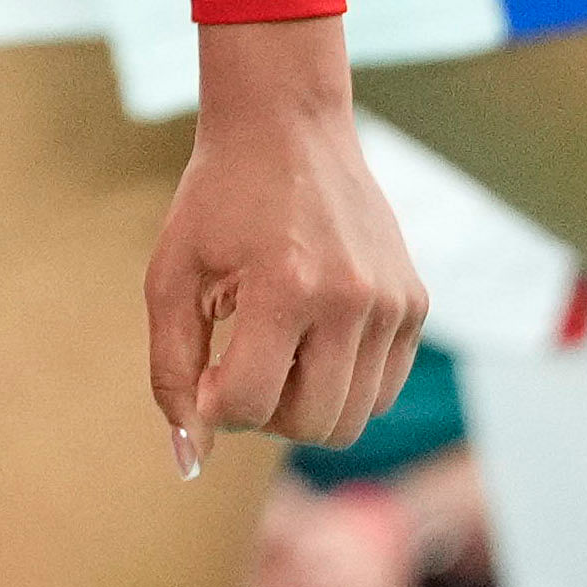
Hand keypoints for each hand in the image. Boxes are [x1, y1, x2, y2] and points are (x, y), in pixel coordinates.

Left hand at [147, 19, 426, 467]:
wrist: (288, 125)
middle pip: (310, 426)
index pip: (247, 405)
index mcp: (285, 286)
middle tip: (240, 361)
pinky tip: (312, 337)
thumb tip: (191, 461)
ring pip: (351, 419)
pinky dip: (343, 384)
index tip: (205, 369)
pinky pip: (381, 391)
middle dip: (263, 414)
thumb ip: (173, 372)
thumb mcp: (171, 279)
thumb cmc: (217, 201)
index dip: (213, 405)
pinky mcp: (415, 303)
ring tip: (276, 350)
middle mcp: (351, 298)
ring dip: (304, 405)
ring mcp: (394, 302)